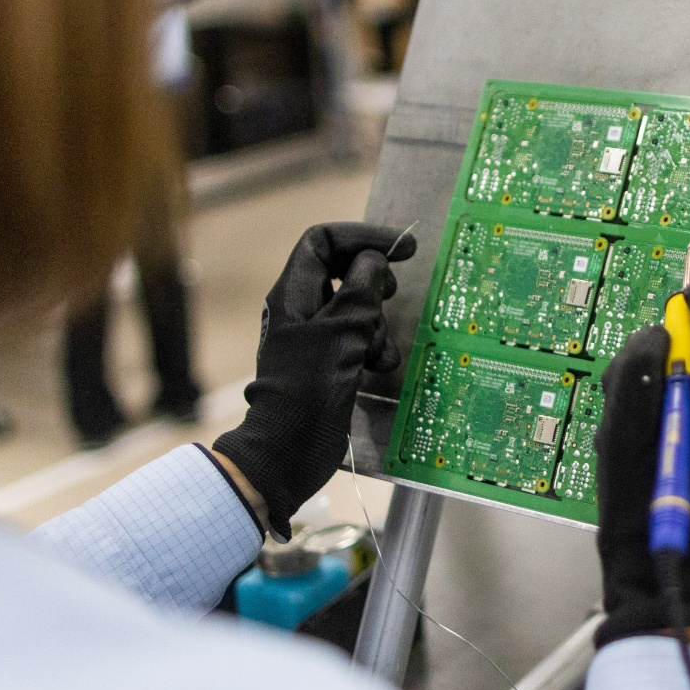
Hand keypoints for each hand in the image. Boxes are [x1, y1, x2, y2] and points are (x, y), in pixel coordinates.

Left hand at [213, 222, 415, 538]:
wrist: (287, 452)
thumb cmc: (308, 389)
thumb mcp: (340, 334)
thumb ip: (360, 291)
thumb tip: (373, 263)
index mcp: (294, 295)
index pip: (322, 242)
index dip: (361, 237)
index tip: (401, 248)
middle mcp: (303, 312)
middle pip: (344, 274)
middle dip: (374, 285)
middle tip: (392, 295)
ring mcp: (317, 341)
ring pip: (357, 311)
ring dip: (378, 326)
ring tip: (379, 351)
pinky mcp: (331, 367)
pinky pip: (359, 343)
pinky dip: (374, 350)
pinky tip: (378, 369)